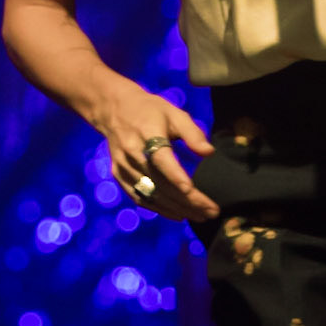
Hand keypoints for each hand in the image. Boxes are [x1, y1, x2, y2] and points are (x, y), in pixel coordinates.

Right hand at [94, 76, 218, 222]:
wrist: (113, 109)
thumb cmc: (150, 110)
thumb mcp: (174, 113)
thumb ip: (192, 133)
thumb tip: (209, 152)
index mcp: (147, 133)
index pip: (161, 158)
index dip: (175, 176)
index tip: (192, 191)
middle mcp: (132, 153)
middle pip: (160, 183)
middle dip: (187, 200)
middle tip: (212, 212)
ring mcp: (123, 166)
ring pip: (152, 194)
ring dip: (177, 209)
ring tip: (200, 216)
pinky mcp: (119, 175)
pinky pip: (140, 197)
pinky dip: (159, 209)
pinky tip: (178, 215)